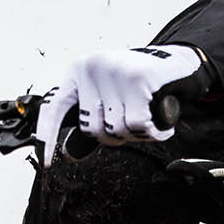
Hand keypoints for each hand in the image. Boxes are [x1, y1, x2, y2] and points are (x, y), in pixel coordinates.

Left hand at [34, 44, 205, 166]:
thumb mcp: (108, 94)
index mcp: (79, 70)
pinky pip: (137, 124)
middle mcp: (92, 68)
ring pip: (115, 129)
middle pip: (91, 129)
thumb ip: (90, 118)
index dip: (47, 136)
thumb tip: (69, 152)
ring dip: (135, 134)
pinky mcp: (138, 79)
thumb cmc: (140, 82)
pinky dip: (152, 132)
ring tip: (146, 117)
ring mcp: (114, 71)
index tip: (45, 161)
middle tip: (131, 124)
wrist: (179, 63)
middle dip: (113, 136)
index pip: (54, 107)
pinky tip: (160, 124)